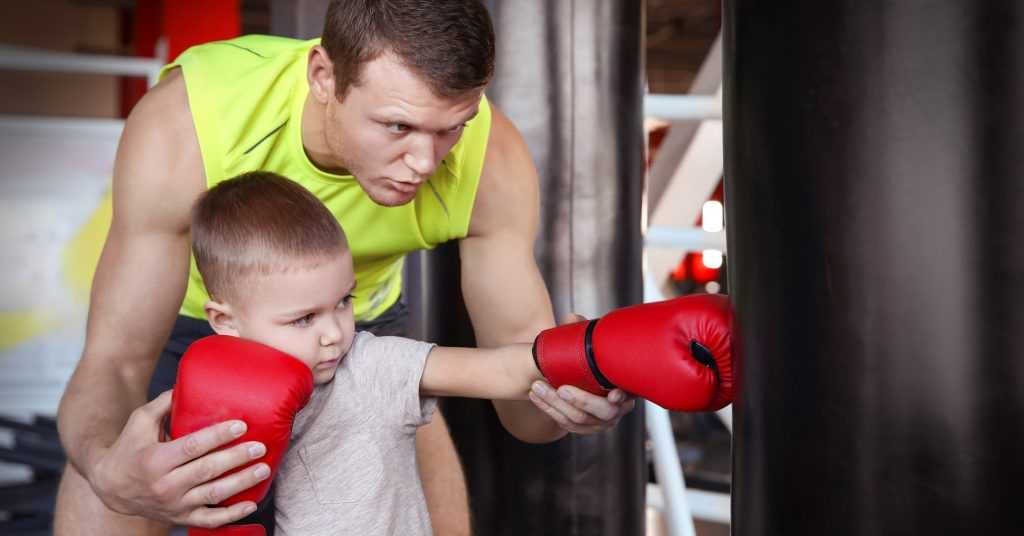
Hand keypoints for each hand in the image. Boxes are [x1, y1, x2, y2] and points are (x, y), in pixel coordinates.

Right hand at [89, 390, 270, 527]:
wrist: (109, 487)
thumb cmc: (128, 448)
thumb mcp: (139, 422)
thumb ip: (163, 403)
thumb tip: (187, 383)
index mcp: (155, 459)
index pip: (193, 447)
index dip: (218, 436)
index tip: (241, 425)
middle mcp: (165, 485)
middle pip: (207, 470)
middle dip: (237, 458)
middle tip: (260, 447)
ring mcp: (174, 504)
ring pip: (213, 495)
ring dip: (241, 483)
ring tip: (263, 469)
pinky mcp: (180, 517)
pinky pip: (209, 520)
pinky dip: (231, 515)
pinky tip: (251, 504)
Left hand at [526, 313, 636, 433]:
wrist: (573, 377)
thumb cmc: (586, 358)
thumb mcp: (585, 344)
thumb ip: (580, 331)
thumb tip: (573, 317)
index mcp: (625, 387)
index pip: (628, 396)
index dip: (621, 397)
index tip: (612, 393)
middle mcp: (616, 409)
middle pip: (604, 412)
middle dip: (582, 400)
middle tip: (562, 388)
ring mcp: (600, 421)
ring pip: (579, 420)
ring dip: (556, 404)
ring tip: (537, 387)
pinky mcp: (583, 428)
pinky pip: (566, 424)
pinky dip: (549, 410)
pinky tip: (535, 396)